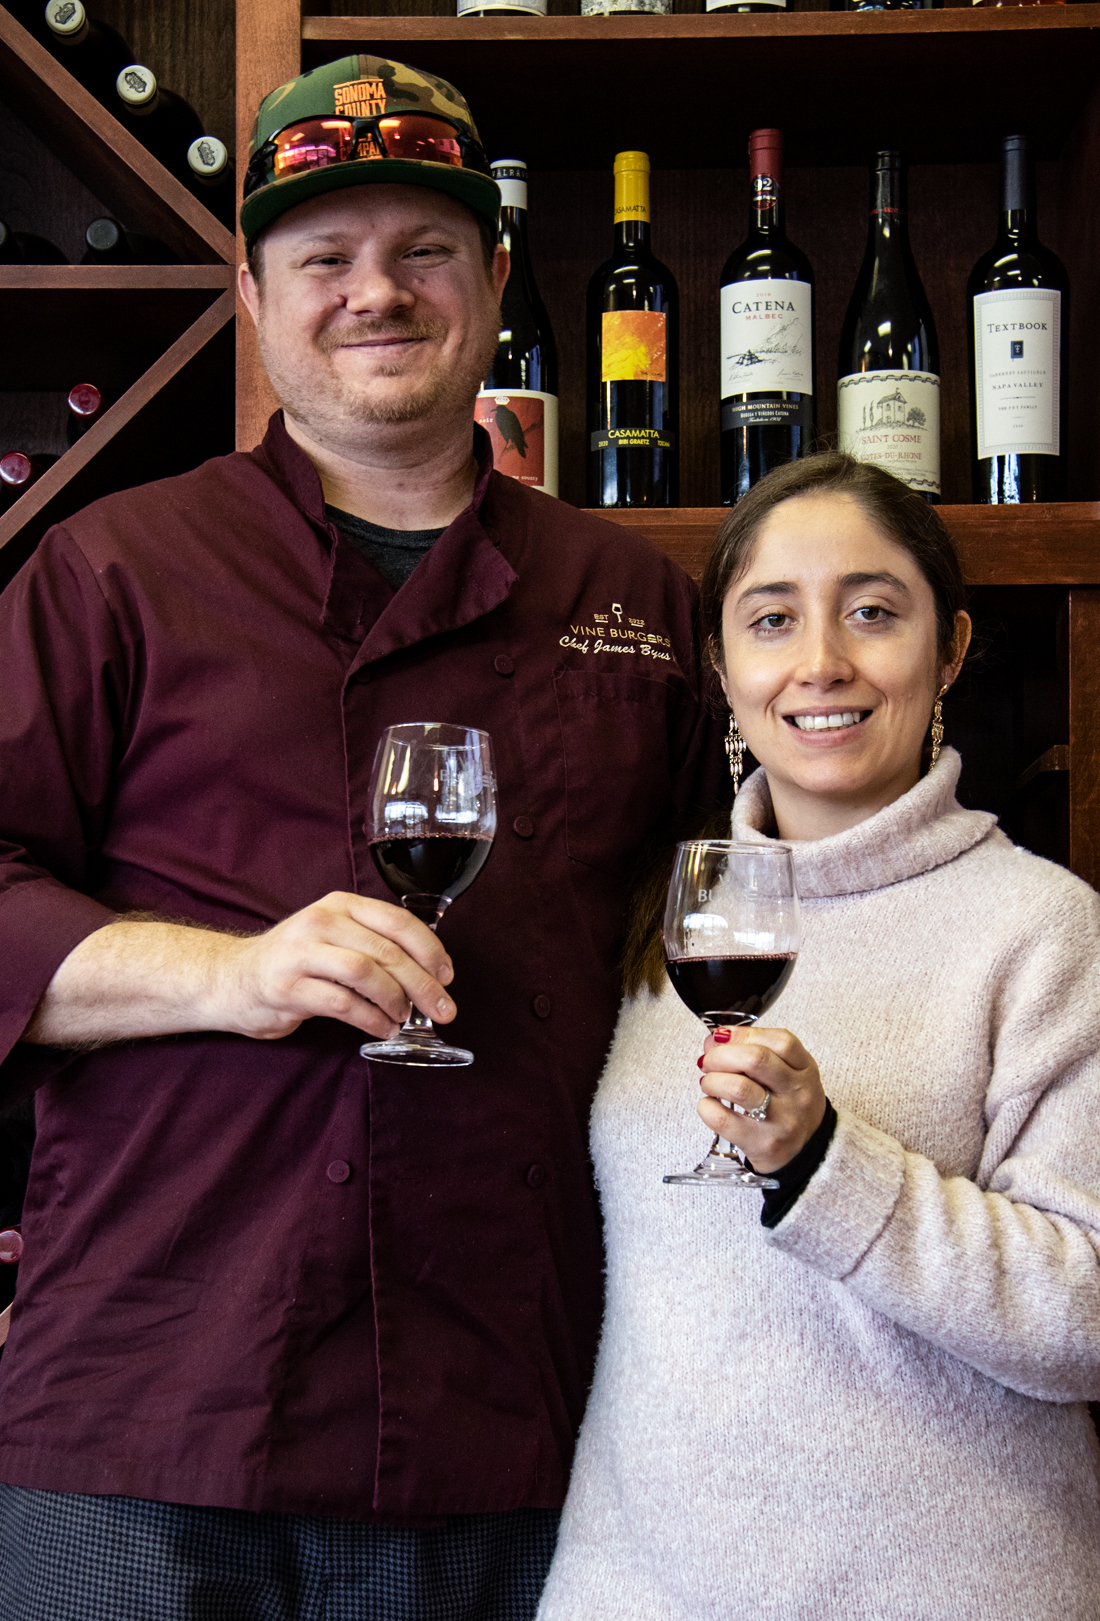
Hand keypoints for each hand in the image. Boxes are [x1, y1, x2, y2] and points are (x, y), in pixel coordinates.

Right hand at [210, 891, 455, 1041]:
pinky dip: (371, 1020)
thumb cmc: (293, 962)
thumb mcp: (332, 937)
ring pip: (365, 973)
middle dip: (422, 984)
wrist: (230, 979)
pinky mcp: (287, 987)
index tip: (448, 975)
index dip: (429, 949)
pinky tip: (382, 1030)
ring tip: (405, 1019)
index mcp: (339, 906)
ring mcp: (301, 953)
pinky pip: (342, 1004)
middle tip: (442, 1008)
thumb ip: (371, 943)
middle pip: (386, 951)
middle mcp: (321, 922)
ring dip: (395, 1001)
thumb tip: (428, 971)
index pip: (397, 921)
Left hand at [697, 1025, 825, 1173]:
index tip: (722, 1037)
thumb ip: (755, 1052)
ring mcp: (782, 1120)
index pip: (780, 1041)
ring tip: (709, 1084)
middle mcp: (798, 1094)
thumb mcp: (788, 1074)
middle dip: (721, 1055)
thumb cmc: (791, 1107)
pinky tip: (709, 1105)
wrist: (805, 1154)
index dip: (744, 1034)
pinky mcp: (762, 1144)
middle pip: (755, 1059)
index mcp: (805, 1070)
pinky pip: (723, 1119)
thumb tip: (714, 1041)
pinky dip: (706, 1107)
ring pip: (738, 1088)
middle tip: (709, 1061)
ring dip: (712, 1080)